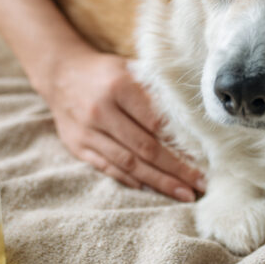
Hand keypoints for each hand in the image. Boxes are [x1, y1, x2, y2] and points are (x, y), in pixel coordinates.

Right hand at [42, 49, 204, 201]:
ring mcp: (87, 132)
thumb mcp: (131, 69)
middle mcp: (101, 111)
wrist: (60, 73)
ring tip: (184, 194)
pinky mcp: (78, 146)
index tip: (204, 158)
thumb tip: (192, 117)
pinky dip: (132, 180)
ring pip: (128, 164)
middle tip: (201, 184)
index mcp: (119, 87)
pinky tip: (153, 189)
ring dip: (159, 182)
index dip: (181, 143)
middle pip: (145, 148)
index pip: (156, 122)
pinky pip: (109, 168)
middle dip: (176, 170)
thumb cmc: (106, 71)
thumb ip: (156, 90)